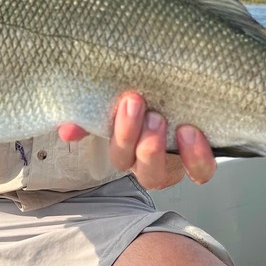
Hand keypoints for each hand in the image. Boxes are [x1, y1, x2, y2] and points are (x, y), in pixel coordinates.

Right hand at [59, 91, 216, 188]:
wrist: (179, 89)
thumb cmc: (147, 98)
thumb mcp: (119, 101)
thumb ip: (90, 116)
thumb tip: (66, 131)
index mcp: (127, 150)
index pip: (119, 155)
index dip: (122, 133)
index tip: (130, 99)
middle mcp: (148, 163)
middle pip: (139, 168)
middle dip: (137, 139)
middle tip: (145, 108)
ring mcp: (174, 164)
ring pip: (162, 175)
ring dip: (161, 151)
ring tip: (169, 123)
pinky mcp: (199, 161)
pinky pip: (200, 171)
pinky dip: (197, 156)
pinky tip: (193, 133)